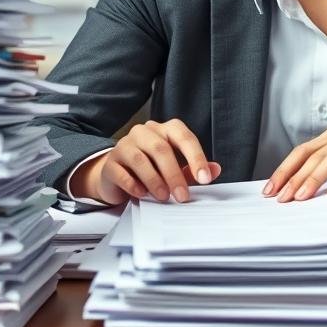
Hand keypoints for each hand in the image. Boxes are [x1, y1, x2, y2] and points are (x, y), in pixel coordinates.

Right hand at [73, 119, 220, 204]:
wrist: (116, 174)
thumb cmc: (150, 168)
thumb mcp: (175, 168)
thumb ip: (193, 168)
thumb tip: (215, 170)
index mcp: (165, 129)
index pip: (184, 137)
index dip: (196, 157)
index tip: (205, 178)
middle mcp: (144, 132)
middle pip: (161, 149)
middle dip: (175, 175)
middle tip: (183, 196)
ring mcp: (125, 145)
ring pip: (140, 159)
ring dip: (155, 180)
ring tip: (163, 197)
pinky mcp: (111, 162)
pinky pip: (122, 172)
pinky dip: (134, 185)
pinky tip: (142, 194)